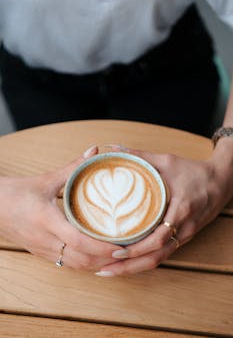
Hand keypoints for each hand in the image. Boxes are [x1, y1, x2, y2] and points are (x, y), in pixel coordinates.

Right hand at [0, 146, 122, 270]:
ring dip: (97, 264)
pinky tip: (98, 258)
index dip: (102, 247)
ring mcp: (43, 250)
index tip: (121, 247)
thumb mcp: (46, 180)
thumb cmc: (17, 193)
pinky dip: (86, 264)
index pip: (78, 240)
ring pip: (76, 266)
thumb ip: (73, 167)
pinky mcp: (42, 253)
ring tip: (116, 257)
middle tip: (127, 252)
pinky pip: (68, 264)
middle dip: (106, 260)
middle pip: (81, 259)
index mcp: (46, 220)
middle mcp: (45, 240)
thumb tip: (94, 152)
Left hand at [97, 146, 232, 276]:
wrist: (221, 181)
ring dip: (134, 268)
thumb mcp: (167, 161)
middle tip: (103, 270)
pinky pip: (163, 254)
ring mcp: (185, 235)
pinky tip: (128, 262)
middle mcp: (184, 228)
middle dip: (128, 267)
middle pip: (156, 257)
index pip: (158, 238)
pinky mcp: (184, 237)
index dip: (136, 248)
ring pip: (159, 260)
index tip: (114, 250)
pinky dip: (144, 260)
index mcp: (180, 209)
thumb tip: (113, 149)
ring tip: (110, 270)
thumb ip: (140, 156)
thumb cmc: (194, 172)